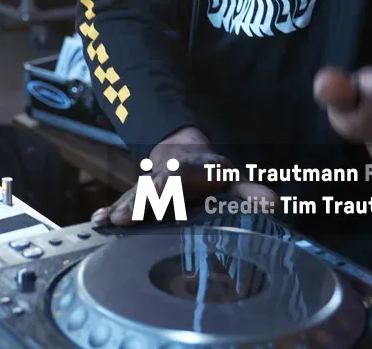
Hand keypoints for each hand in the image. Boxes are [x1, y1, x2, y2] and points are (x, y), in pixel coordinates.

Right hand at [90, 126, 276, 226]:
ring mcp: (150, 183)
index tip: (159, 190)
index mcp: (192, 169)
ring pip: (135, 192)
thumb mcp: (233, 178)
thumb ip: (250, 191)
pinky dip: (110, 209)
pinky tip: (98, 221)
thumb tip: (274, 204)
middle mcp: (167, 173)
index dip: (168, 182)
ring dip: (123, 206)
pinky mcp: (139, 195)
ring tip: (110, 220)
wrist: (183, 150)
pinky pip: (124, 201)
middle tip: (126, 216)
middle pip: (152, 184)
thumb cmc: (211, 173)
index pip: (179, 173)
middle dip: (139, 199)